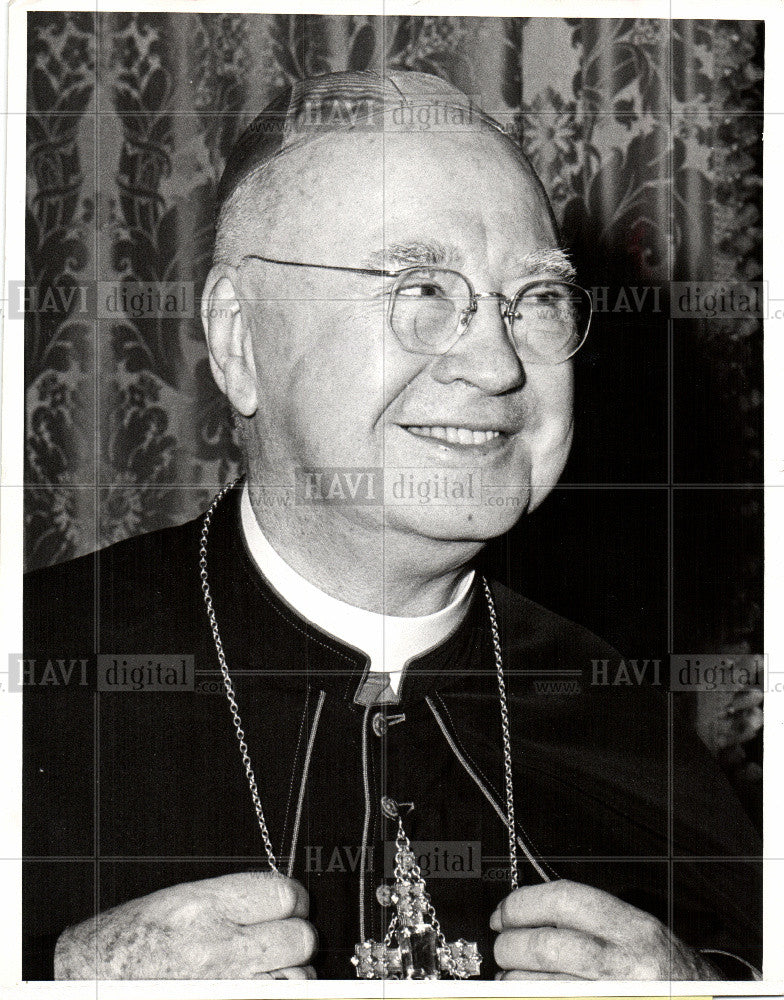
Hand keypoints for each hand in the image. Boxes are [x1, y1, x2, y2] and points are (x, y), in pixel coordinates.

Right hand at [54, 871, 316, 978]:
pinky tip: (251, 988)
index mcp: (203, 907)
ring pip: (297, 980)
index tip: (286, 906)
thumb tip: (278, 901)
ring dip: (286, 976)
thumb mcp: (174, 902)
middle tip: (275, 941)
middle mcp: (218, 949)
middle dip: (292, 938)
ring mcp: (227, 989)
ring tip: (260, 972)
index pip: (284, 894)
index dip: (290, 900)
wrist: (80, 985)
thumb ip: (230, 899)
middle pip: (300, 938)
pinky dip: (271, 996)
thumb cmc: (123, 947)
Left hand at [490, 879, 718, 979]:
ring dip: (513, 981)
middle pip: (546, 945)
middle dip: (511, 946)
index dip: (523, 903)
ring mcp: (614, 997)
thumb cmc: (668, 975)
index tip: (503, 914)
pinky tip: (527, 995)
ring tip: (509, 978)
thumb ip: (592, 922)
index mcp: (633, 929)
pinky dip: (531, 999)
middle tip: (502, 948)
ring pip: (542, 986)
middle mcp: (625, 964)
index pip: (565, 899)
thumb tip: (530, 917)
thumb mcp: (640, 936)